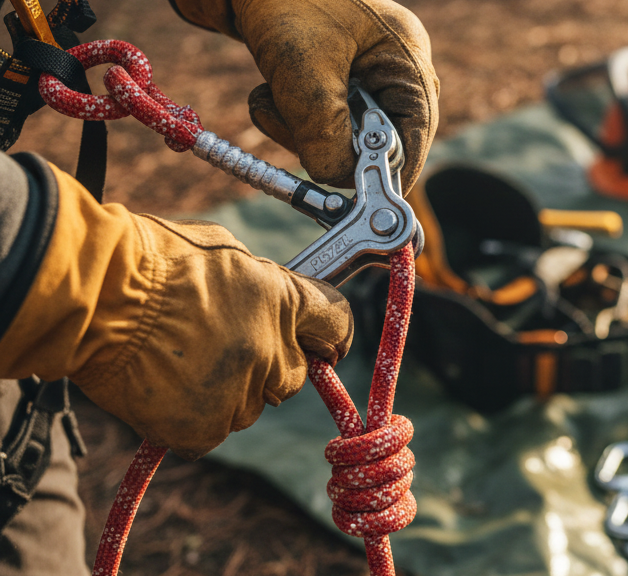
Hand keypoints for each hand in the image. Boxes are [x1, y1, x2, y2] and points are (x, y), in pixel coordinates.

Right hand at [0, 163, 353, 458]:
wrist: (94, 296)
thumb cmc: (148, 259)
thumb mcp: (223, 250)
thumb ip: (260, 282)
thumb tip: (271, 294)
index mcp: (283, 299)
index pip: (335, 323)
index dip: (328, 334)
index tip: (325, 343)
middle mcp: (272, 351)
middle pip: (291, 375)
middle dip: (265, 365)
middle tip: (217, 347)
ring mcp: (240, 394)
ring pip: (248, 406)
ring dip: (225, 392)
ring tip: (176, 361)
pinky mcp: (203, 428)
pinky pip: (209, 431)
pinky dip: (189, 418)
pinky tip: (162, 387)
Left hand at [173, 0, 439, 190]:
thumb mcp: (302, 68)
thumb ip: (324, 129)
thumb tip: (337, 178)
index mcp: (405, 56)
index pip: (414, 133)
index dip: (389, 170)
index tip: (363, 203)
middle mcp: (390, 67)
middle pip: (377, 140)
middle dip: (329, 142)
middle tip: (292, 123)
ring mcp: (360, 73)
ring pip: (341, 136)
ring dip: (300, 129)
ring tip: (273, 95)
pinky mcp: (327, 79)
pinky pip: (316, 122)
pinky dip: (287, 118)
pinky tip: (268, 91)